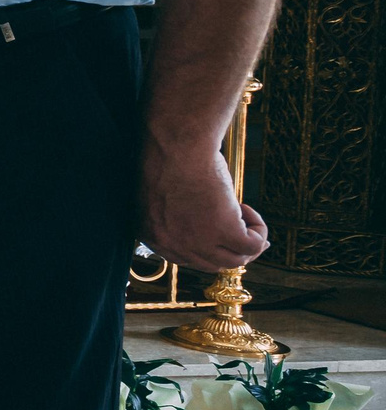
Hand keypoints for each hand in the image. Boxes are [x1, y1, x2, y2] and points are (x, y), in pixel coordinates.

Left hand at [141, 142, 269, 271]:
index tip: (222, 239)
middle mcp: (172, 245)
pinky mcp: (223, 231)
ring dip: (246, 242)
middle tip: (251, 238)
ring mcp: (197, 242)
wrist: (175, 145)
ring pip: (234, 260)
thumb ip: (173, 210)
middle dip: (232, 252)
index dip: (207, 248)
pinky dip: (258, 230)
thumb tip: (201, 214)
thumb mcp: (161, 192)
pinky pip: (252, 245)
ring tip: (247, 217)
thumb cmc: (166, 157)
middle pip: (210, 264)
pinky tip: (247, 207)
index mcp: (152, 235)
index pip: (184, 257)